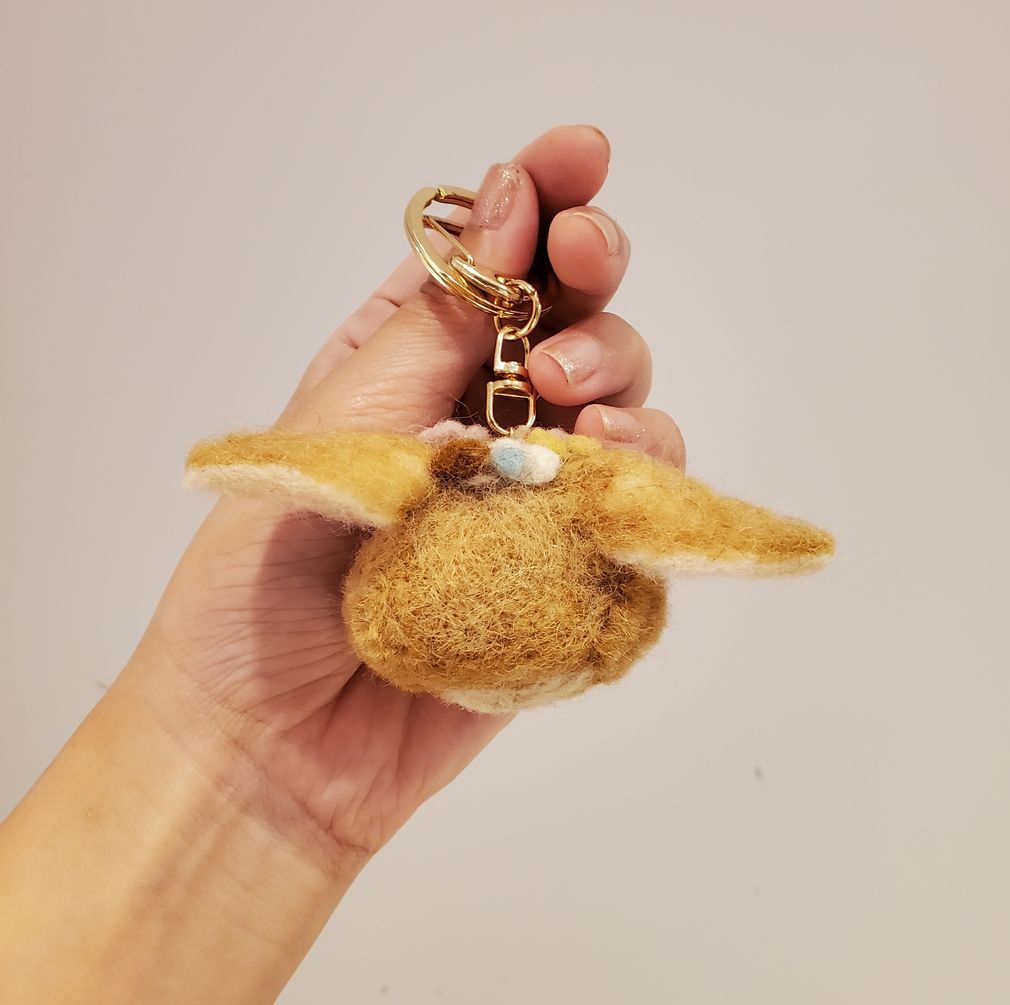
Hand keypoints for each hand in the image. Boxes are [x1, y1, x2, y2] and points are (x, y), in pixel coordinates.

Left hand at [145, 125, 686, 857]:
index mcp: (405, 366)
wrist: (274, 744)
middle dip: (593, 279)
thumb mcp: (330, 430)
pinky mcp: (574, 569)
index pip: (490, 261)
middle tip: (575, 283)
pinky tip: (613, 470)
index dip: (541, 194)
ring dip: (621, 377)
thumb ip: (431, 329)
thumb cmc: (263, 583)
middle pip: (577, 318)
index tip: (579, 157)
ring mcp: (534, 495)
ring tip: (571, 405)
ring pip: (626, 405)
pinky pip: (646, 504)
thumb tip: (510, 195)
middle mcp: (478, 419)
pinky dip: (650, 473)